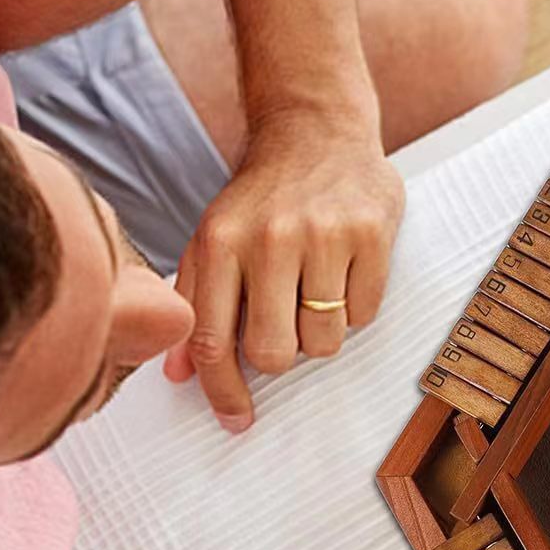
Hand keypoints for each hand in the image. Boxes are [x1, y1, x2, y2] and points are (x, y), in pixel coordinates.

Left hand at [164, 108, 403, 429]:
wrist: (316, 130)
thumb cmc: (262, 196)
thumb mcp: (213, 238)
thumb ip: (193, 304)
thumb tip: (178, 376)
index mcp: (220, 241)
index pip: (211, 339)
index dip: (223, 391)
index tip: (236, 419)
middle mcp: (269, 238)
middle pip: (273, 351)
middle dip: (280, 357)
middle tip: (284, 330)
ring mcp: (324, 236)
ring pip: (324, 340)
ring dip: (320, 332)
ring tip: (316, 291)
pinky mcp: (371, 235)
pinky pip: (365, 314)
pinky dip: (355, 307)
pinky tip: (344, 272)